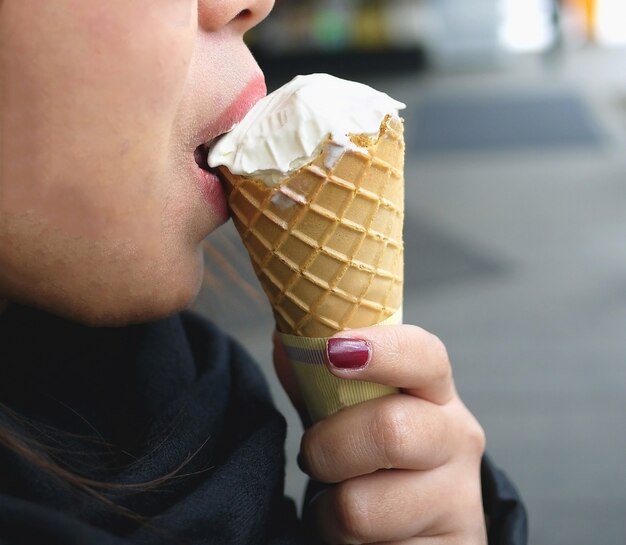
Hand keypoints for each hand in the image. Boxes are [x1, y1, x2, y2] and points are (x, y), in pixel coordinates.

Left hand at [274, 325, 486, 543]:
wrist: (423, 530)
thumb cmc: (380, 461)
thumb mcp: (355, 417)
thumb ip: (320, 384)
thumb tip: (284, 343)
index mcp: (436, 394)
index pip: (424, 356)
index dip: (380, 350)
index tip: (332, 352)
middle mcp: (457, 439)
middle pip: (389, 431)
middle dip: (327, 448)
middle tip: (314, 457)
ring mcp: (459, 500)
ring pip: (361, 507)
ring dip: (330, 510)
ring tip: (344, 502)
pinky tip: (367, 537)